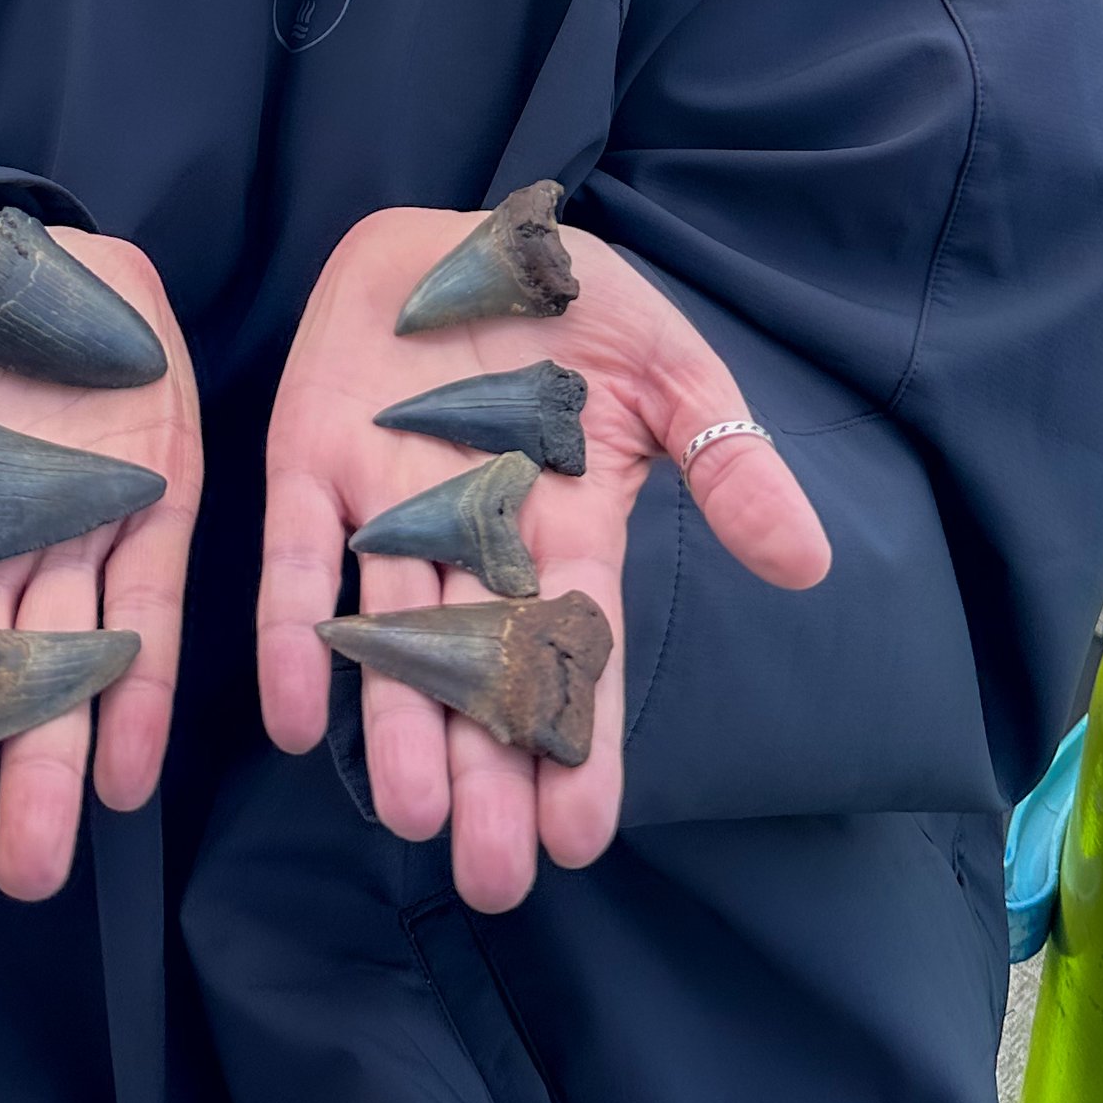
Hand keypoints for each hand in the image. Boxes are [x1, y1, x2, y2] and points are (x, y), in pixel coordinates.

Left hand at [258, 208, 828, 912]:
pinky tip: (298, 715)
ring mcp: (385, 506)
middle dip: (489, 775)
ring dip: (401, 728)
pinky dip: (295, 636)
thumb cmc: (571, 304)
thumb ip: (729, 459)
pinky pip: (298, 562)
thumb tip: (807, 564)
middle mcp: (472, 540)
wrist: (460, 224)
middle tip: (494, 878)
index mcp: (563, 528)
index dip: (580, 746)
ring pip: (394, 641)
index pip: (577, 656)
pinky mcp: (308, 461)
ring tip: (415, 819)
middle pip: (482, 677)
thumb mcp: (670, 368)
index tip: (582, 837)